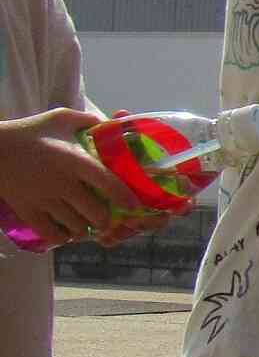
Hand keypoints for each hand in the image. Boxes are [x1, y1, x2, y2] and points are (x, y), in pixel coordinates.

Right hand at [0, 109, 123, 245]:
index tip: (133, 205)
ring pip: (76, 226)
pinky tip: (66, 232)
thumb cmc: (30, 132)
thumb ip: (89, 120)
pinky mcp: (27, 210)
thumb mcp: (61, 118)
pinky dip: (63, 237)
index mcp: (74, 160)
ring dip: (85, 229)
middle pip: (95, 213)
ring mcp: (44, 199)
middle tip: (106, 218)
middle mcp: (62, 182)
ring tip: (87, 225)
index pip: (107, 182)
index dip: (125, 197)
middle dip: (105, 219)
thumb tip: (113, 124)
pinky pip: (51, 234)